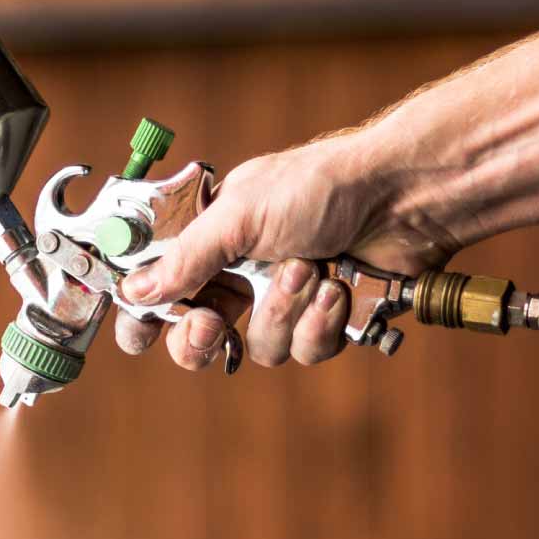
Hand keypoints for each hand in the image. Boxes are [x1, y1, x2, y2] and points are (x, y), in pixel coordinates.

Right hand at [112, 127, 461, 369]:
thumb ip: (185, 259)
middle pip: (195, 337)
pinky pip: (304, 351)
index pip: (157, 289)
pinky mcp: (324, 321)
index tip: (142, 333)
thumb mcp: (238, 217)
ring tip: (308, 270)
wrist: (404, 198)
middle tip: (211, 325)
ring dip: (282, 313)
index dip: (144, 317)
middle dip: (200, 339)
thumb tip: (134, 293)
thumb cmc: (320, 187)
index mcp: (209, 241)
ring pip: (256, 348)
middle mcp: (240, 274)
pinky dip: (321, 323)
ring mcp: (282, 300)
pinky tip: (337, 289)